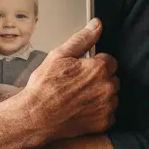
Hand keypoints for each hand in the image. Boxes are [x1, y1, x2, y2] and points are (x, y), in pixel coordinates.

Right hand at [21, 19, 118, 141]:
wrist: (36, 116)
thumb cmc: (45, 86)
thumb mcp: (59, 55)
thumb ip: (82, 39)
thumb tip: (96, 25)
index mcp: (98, 69)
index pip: (110, 61)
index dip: (96, 64)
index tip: (83, 70)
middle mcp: (107, 88)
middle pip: (113, 78)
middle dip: (100, 79)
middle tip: (79, 84)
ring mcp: (106, 107)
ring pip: (112, 96)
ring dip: (101, 96)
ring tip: (80, 98)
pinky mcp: (103, 123)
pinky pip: (109, 114)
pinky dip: (100, 112)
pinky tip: (83, 109)